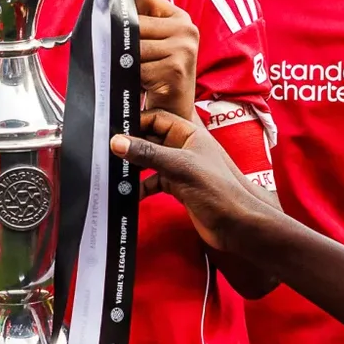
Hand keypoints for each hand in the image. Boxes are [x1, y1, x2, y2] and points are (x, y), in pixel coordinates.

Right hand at [111, 109, 281, 252]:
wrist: (238, 225)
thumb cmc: (218, 190)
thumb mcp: (180, 167)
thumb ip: (148, 154)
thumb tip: (117, 142)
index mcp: (189, 134)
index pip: (157, 118)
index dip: (136, 121)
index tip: (113, 130)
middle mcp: (183, 148)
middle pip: (150, 139)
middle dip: (130, 145)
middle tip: (105, 151)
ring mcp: (179, 168)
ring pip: (149, 162)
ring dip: (132, 168)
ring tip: (111, 174)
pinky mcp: (177, 187)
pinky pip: (152, 182)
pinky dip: (139, 188)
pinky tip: (127, 195)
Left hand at [135, 0, 198, 121]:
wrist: (175, 110)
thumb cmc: (159, 75)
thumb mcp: (157, 43)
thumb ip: (141, 23)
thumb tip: (110, 8)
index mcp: (180, 17)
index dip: (129, 13)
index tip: (124, 27)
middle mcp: (186, 30)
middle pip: (136, 23)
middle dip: (124, 41)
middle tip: (123, 56)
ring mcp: (183, 49)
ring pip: (136, 47)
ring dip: (128, 62)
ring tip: (134, 71)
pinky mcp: (175, 70)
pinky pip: (139, 68)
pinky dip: (133, 78)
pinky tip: (142, 84)